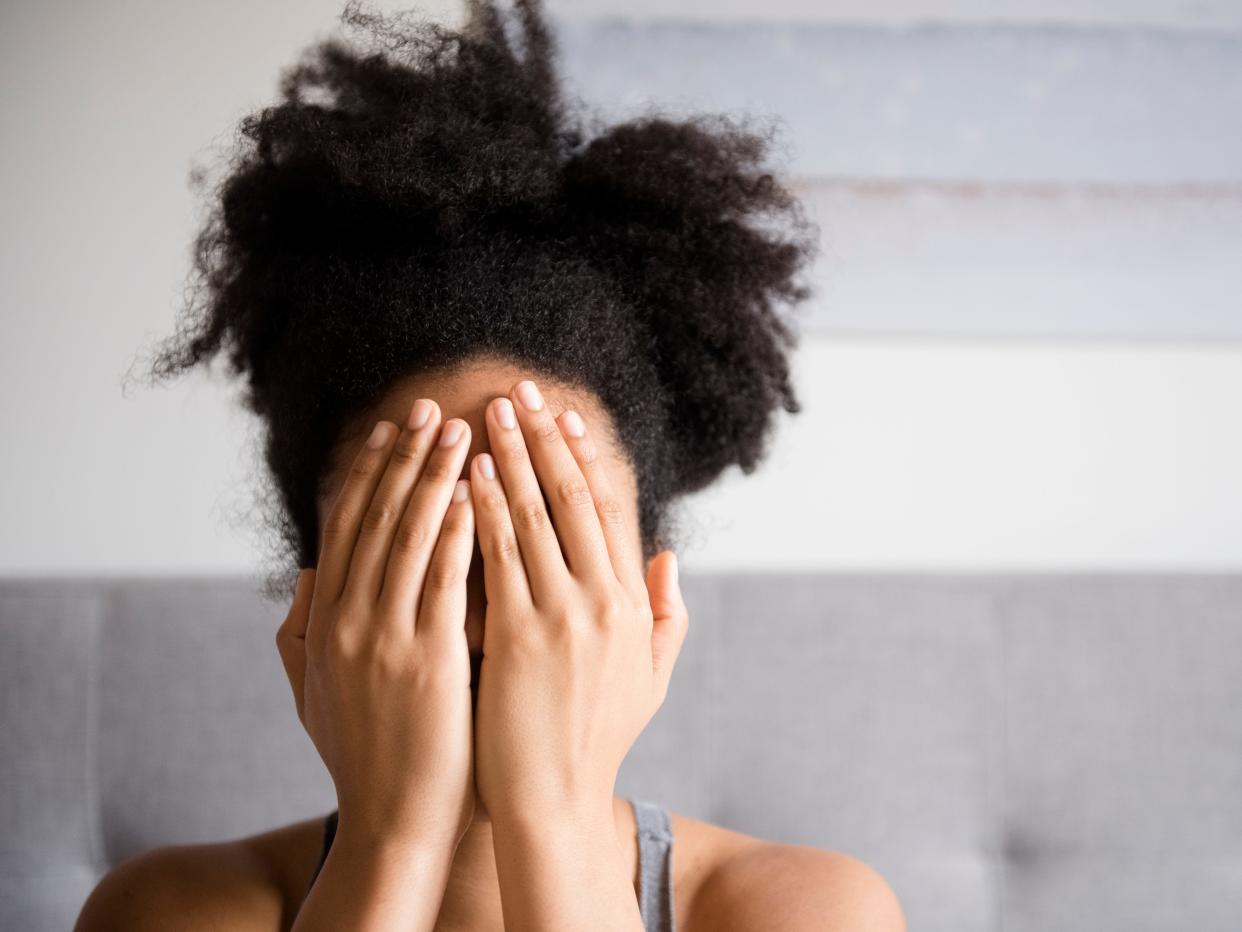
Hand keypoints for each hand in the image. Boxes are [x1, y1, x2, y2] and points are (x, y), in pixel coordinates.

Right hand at [275, 399, 476, 849]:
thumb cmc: (361, 754)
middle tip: (430, 406)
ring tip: (460, 427)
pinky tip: (475, 491)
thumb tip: (306, 572)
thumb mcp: (312, 690)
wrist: (393, 819)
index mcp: (324, 621)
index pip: (348, 527)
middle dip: (405, 457)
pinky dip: (458, 530)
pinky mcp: (429, 659)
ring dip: (435, 475)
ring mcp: (386, 638)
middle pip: (378, 519)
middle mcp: (348, 620)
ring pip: (411, 536)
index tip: (392, 429)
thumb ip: (300, 629)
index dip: (369, 473)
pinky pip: (446, 580)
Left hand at [469, 380, 689, 824]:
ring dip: (508, 458)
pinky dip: (482, 509)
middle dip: (544, 438)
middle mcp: (605, 600)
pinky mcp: (518, 635)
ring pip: (534, 515)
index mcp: (634, 605)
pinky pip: (498, 555)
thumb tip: (667, 556)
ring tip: (487, 413)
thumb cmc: (597, 741)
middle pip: (574, 497)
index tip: (562, 415)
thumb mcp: (650, 678)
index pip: (612, 509)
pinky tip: (463, 475)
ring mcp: (563, 616)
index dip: (584, 456)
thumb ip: (666, 615)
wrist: (555, 803)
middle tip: (520, 389)